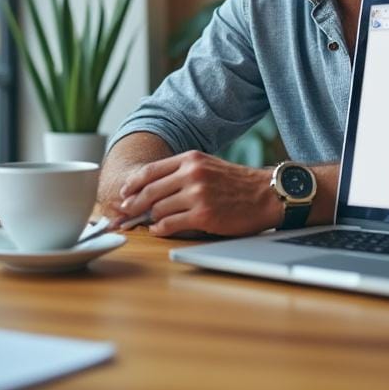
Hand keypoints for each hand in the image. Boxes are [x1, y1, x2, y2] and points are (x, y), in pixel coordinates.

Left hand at [107, 151, 282, 237]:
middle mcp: (192, 174)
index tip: (123, 194)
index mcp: (190, 159)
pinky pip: (169, 224)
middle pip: (149, 191)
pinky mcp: (203, 215)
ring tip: (148, 222)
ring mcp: (197, 195)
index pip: (150, 171)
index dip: (132, 185)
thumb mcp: (207, 166)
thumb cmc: (236, 183)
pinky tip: (160, 230)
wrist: (266, 195)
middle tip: (125, 213)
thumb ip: (181, 173)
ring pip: (157, 209)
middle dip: (133, 204)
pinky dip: (160, 229)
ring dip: (149, 218)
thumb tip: (151, 189)